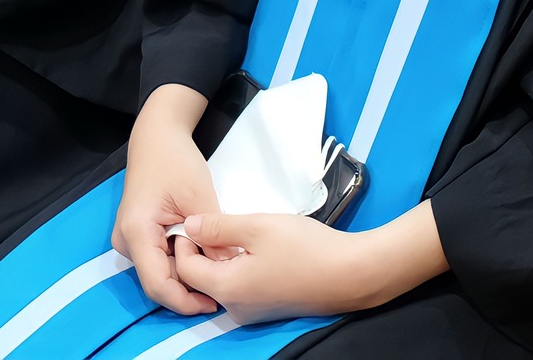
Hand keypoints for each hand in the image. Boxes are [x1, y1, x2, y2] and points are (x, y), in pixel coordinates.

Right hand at [113, 87, 220, 314]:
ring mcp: (129, 240)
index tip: (213, 303)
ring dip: (186, 278)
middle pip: (157, 282)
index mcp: (136, 231)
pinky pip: (158, 260)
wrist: (157, 137)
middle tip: (221, 292)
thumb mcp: (199, 197)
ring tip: (217, 274)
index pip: (157, 284)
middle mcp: (126, 241)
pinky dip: (180, 264)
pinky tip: (203, 260)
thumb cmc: (176, 161)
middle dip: (188, 291)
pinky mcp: (137, 236)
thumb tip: (230, 269)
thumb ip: (212, 236)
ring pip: (158, 273)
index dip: (184, 300)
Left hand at [174, 201, 446, 322]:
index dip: (182, 243)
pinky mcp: (268, 310)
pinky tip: (255, 250)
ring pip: (220, 284)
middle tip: (213, 222)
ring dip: (220, 259)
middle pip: (200, 279)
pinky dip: (237, 269)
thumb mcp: (259, 227)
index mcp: (227, 288)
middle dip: (199, 251)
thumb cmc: (306, 248)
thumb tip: (189, 226)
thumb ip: (220, 227)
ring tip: (236, 233)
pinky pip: (240, 289)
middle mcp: (234, 308)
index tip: (192, 219)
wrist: (351, 274)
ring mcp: (252, 313)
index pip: (184, 269)